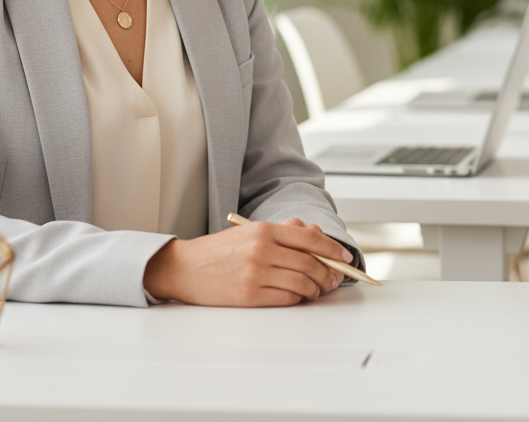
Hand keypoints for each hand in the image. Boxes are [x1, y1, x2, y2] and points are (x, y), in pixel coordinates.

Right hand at [144, 218, 352, 306]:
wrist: (184, 268)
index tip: (344, 256)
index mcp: (263, 230)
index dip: (332, 248)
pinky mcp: (249, 296)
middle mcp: (261, 249)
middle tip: (335, 278)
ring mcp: (255, 274)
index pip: (309, 238)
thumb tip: (315, 237)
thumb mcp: (249, 232)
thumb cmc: (218, 251)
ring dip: (316, 288)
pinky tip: (300, 296)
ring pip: (301, 283)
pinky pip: (286, 298)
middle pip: (310, 262)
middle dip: (329, 272)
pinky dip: (299, 299)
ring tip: (318, 289)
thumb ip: (282, 233)